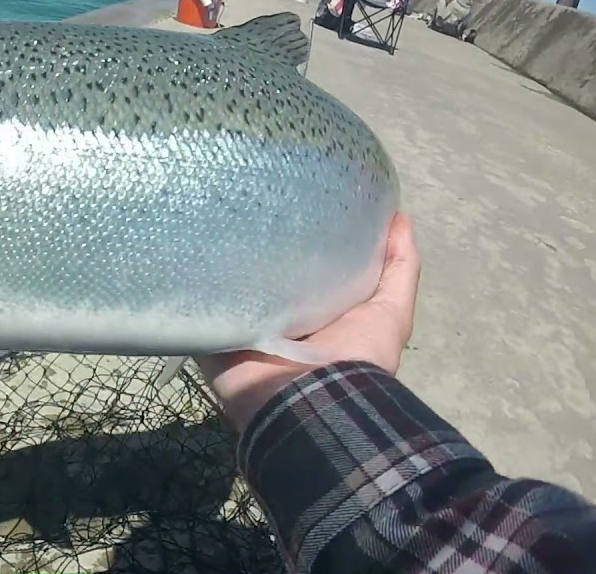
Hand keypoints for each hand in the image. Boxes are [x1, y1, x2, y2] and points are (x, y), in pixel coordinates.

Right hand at [197, 212, 420, 430]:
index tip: (301, 190)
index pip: (306, 261)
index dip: (308, 230)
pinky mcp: (214, 332)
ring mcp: (243, 324)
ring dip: (225, 251)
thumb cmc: (354, 358)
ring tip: (220, 210)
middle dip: (263, 235)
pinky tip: (196, 241)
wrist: (310, 405)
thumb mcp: (390, 313)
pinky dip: (196, 279)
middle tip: (256, 194)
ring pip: (232, 279)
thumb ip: (399, 269)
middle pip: (267, 267)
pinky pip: (200, 300)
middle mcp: (277, 314)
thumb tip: (399, 217)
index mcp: (314, 309)